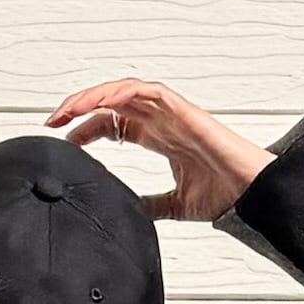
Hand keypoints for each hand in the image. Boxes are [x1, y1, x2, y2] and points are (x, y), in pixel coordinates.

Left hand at [48, 81, 272, 221]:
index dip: (87, 129)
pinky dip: (121, 92)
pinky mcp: (183, 110)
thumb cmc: (225, 195)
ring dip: (93, 96)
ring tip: (68, 109)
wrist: (250, 196)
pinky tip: (100, 102)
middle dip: (80, 108)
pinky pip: (147, 91)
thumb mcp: (173, 206)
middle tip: (53, 121)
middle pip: (112, 103)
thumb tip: (129, 212)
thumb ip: (150, 204)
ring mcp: (172, 113)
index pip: (114, 124)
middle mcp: (163, 121)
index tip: (64, 141)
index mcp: (159, 138)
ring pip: (124, 91)